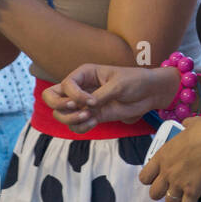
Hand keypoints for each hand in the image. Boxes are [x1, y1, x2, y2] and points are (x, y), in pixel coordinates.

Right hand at [42, 64, 178, 130]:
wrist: (149, 93)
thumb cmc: (135, 80)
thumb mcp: (118, 85)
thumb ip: (101, 95)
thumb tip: (86, 106)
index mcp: (84, 74)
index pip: (65, 85)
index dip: (74, 95)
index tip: (92, 101)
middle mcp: (80, 88)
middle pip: (51, 97)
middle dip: (59, 106)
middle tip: (76, 109)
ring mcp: (84, 103)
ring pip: (61, 114)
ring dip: (71, 119)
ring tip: (90, 118)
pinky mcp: (92, 116)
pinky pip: (76, 125)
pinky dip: (80, 127)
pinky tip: (93, 123)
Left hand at [139, 115, 200, 201]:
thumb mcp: (191, 124)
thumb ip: (186, 126)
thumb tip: (187, 124)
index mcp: (162, 157)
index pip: (144, 176)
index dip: (150, 179)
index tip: (158, 178)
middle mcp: (166, 173)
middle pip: (154, 194)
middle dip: (162, 193)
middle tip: (172, 188)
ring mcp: (178, 185)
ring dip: (176, 200)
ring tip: (184, 196)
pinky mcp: (191, 193)